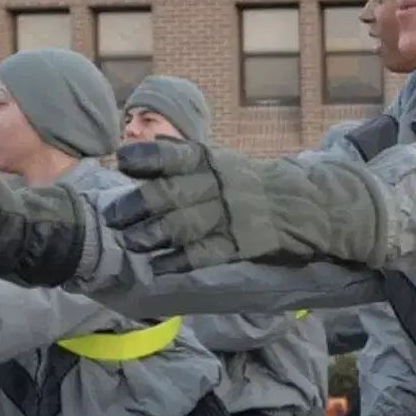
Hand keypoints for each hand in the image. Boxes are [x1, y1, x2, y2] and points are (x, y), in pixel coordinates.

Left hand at [104, 138, 345, 274]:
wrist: (303, 204)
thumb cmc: (248, 183)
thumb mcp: (220, 161)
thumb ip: (182, 157)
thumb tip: (140, 146)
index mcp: (212, 160)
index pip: (176, 155)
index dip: (149, 158)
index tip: (122, 160)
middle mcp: (221, 185)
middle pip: (175, 192)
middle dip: (141, 203)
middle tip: (113, 216)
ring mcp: (232, 216)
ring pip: (188, 224)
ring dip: (156, 233)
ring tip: (132, 243)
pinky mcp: (241, 244)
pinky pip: (207, 253)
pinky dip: (182, 261)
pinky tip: (160, 268)